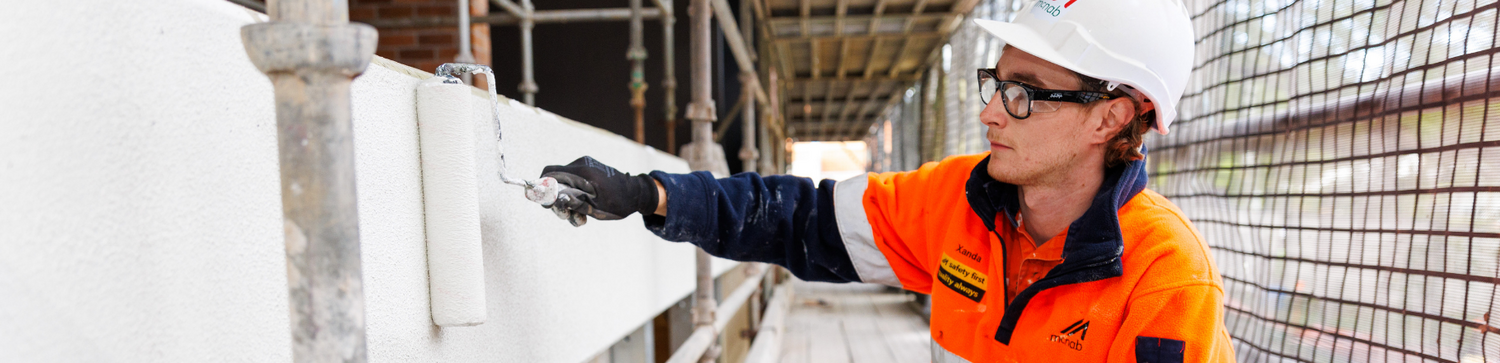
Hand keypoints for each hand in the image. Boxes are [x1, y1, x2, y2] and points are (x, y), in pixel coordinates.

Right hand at [540, 156, 660, 224]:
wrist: (637, 194)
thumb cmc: (619, 202)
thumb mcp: (594, 207)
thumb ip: (571, 201)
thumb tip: (550, 198)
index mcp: (582, 171)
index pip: (549, 173)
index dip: (541, 188)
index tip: (546, 204)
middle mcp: (581, 165)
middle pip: (555, 181)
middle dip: (557, 201)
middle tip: (566, 216)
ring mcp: (584, 167)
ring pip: (564, 185)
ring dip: (568, 204)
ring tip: (580, 219)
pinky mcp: (588, 172)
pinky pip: (573, 184)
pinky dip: (575, 198)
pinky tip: (584, 212)